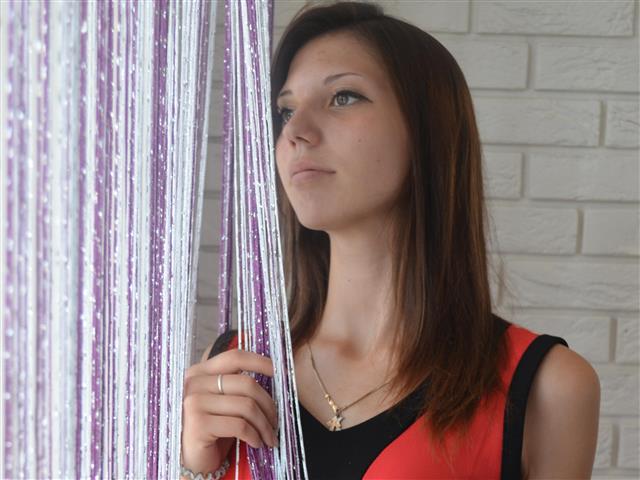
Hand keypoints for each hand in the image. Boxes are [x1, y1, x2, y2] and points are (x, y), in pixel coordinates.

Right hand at [180, 347, 278, 473]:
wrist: (192, 460)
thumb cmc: (212, 428)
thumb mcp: (224, 401)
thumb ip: (238, 385)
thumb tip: (275, 373)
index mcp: (200, 372)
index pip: (235, 357)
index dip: (261, 362)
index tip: (280, 372)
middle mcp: (194, 383)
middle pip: (246, 384)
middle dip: (268, 404)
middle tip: (276, 421)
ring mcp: (194, 403)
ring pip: (246, 406)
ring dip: (264, 424)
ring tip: (269, 436)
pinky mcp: (198, 424)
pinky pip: (240, 426)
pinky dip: (254, 436)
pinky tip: (257, 443)